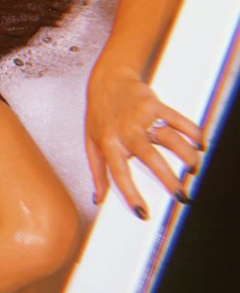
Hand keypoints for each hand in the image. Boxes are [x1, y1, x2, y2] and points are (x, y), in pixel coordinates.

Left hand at [85, 65, 203, 219]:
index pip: (119, 173)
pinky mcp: (155, 104)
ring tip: (194, 170)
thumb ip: (97, 171)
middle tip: (181, 195)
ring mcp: (141, 117)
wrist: (107, 80)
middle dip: (168, 178)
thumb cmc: (100, 114)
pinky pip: (178, 119)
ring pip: (169, 138)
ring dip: (186, 155)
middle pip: (150, 158)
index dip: (130, 194)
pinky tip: (200, 144)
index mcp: (109, 143)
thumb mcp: (92, 143)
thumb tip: (99, 198)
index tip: (143, 213)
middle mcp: (126, 131)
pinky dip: (192, 132)